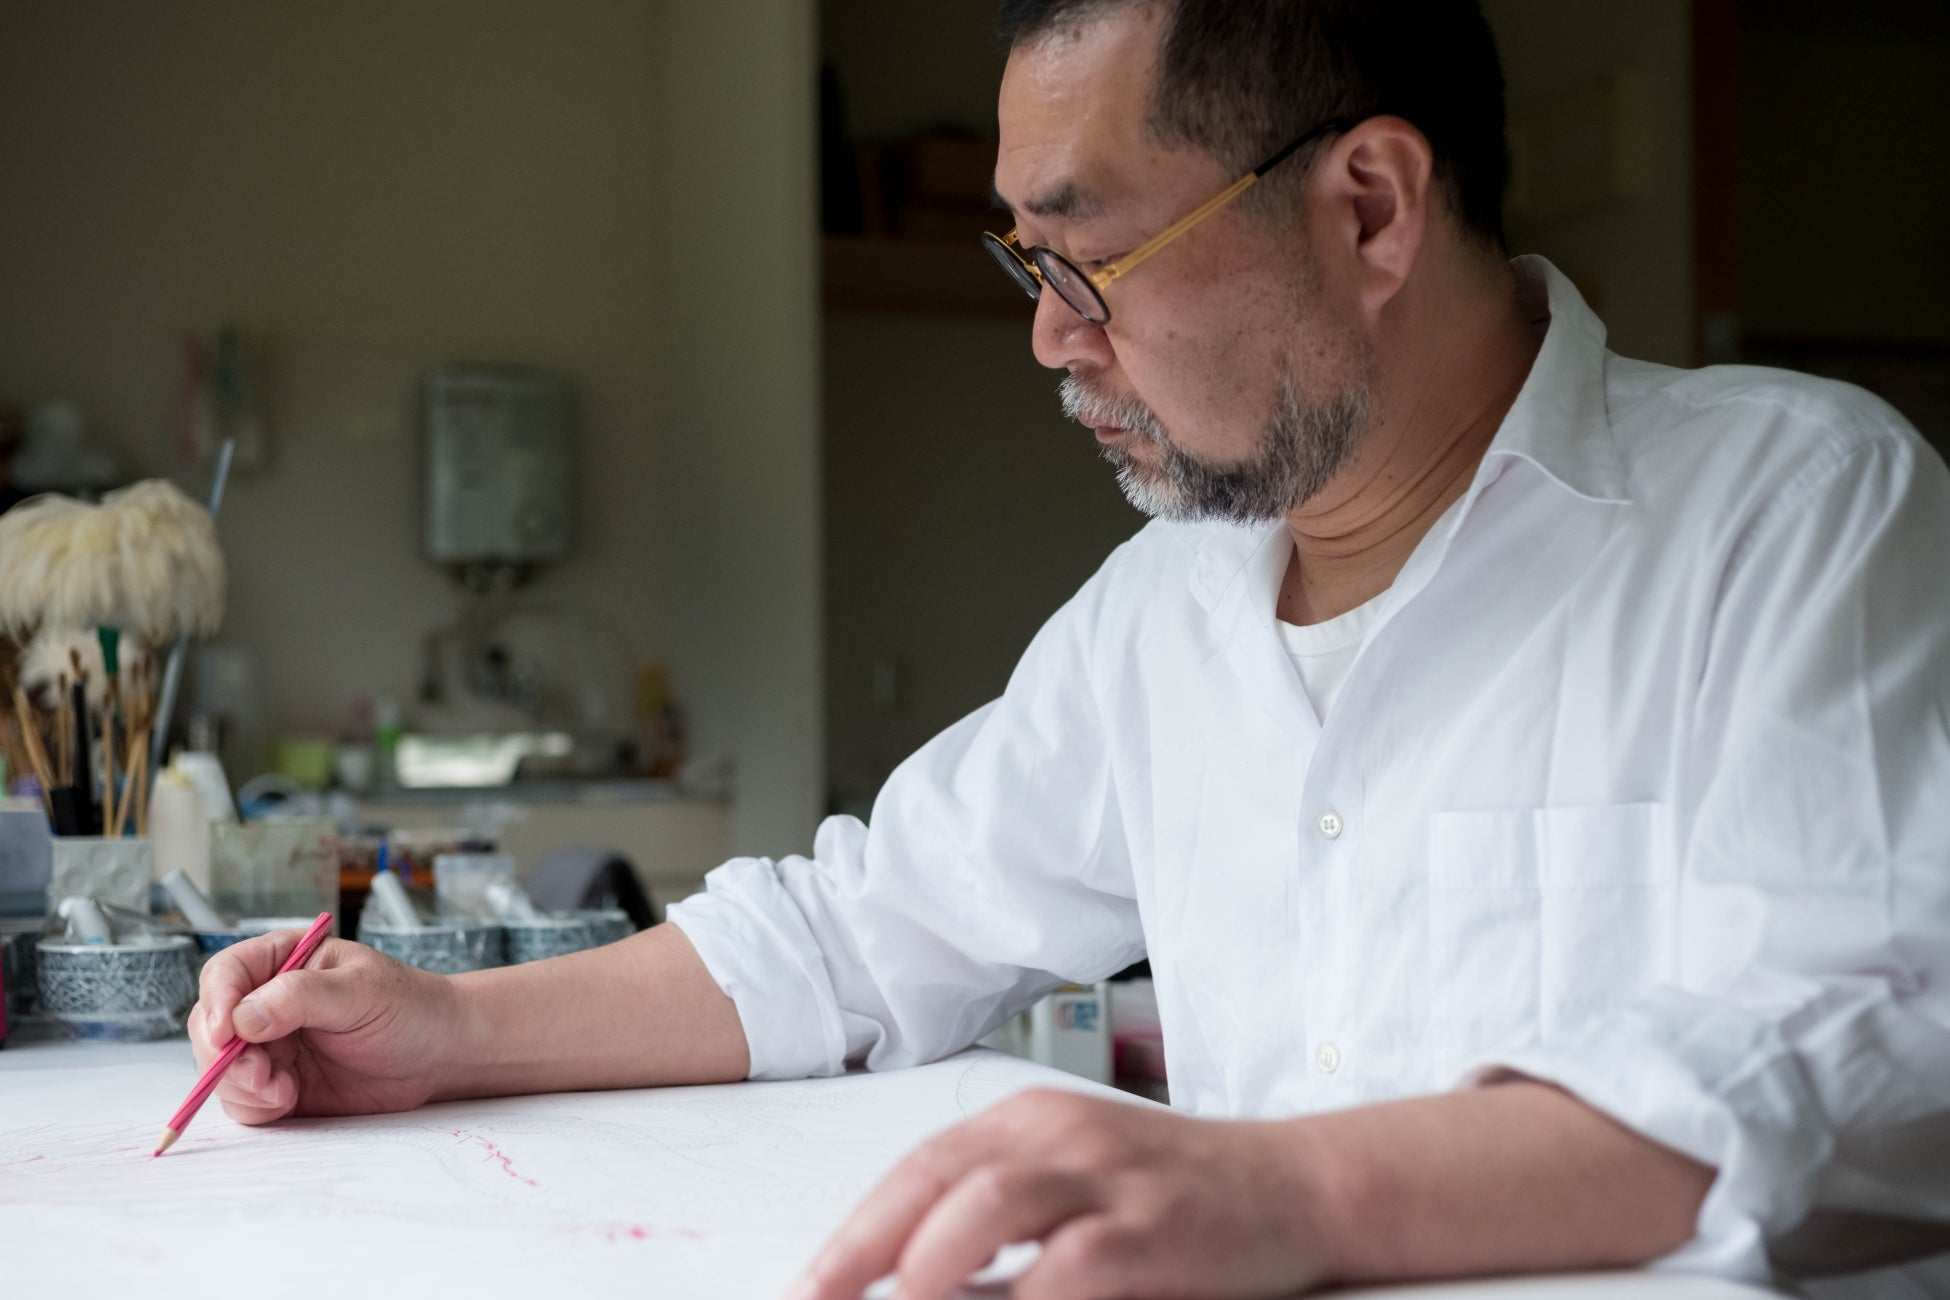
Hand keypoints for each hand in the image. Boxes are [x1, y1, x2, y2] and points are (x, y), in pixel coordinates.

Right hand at [187, 928, 462, 1123]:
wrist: (440, 1053)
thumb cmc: (410, 1007)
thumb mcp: (361, 991)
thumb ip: (300, 997)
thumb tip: (242, 1017)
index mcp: (284, 960)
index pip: (226, 973)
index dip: (217, 1002)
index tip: (227, 1033)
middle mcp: (268, 1002)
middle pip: (210, 1026)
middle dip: (225, 1057)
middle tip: (261, 1075)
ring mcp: (271, 1046)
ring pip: (220, 1069)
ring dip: (241, 1086)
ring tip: (285, 1091)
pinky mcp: (278, 1085)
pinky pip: (243, 1100)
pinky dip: (254, 1107)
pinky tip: (290, 1100)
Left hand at [790, 1088, 1345, 1299]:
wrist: (1301, 1185)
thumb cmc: (1182, 1195)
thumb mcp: (1080, 1185)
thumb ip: (1000, 1220)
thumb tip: (911, 1279)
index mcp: (1029, 1119)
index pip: (918, 1168)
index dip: (854, 1230)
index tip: (811, 1285)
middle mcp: (1057, 1133)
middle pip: (932, 1179)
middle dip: (861, 1248)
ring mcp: (1105, 1175)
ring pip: (985, 1205)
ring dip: (925, 1266)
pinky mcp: (1149, 1226)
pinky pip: (1067, 1267)